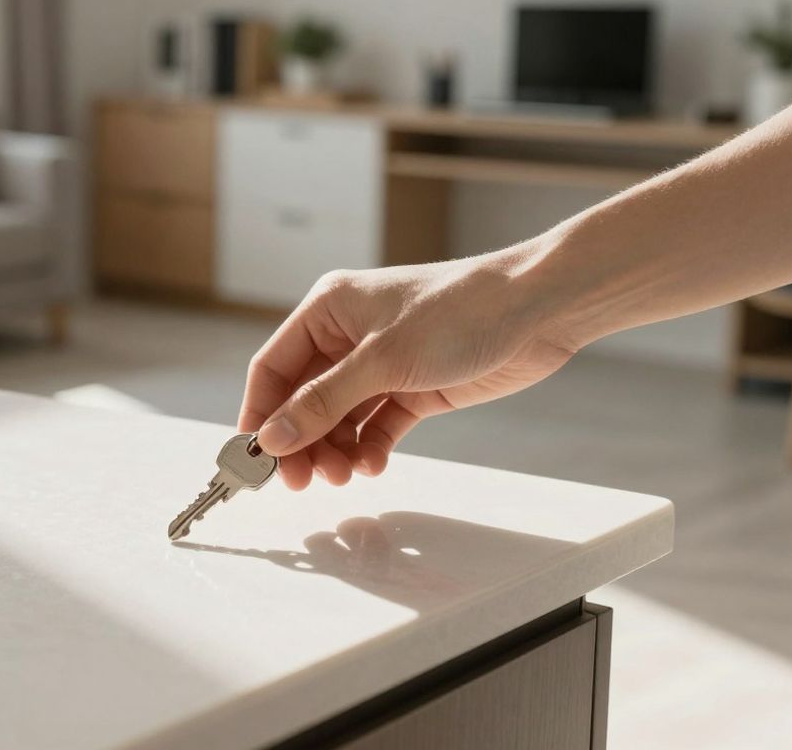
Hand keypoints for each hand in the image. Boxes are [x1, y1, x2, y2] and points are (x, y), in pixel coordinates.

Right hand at [238, 256, 575, 488]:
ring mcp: (381, 363)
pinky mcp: (412, 387)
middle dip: (301, 441)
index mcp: (328, 309)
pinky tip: (373, 464)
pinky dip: (369, 448)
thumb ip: (324, 402)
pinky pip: (375, 426)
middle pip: (303, 399)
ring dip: (336, 450)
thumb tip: (273, 437)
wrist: (538, 310)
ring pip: (338, 418)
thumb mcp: (383, 360)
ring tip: (345, 475)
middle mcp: (348, 336)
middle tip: (301, 481)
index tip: (254, 458)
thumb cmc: (461, 311)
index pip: (274, 367)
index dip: (260, 413)